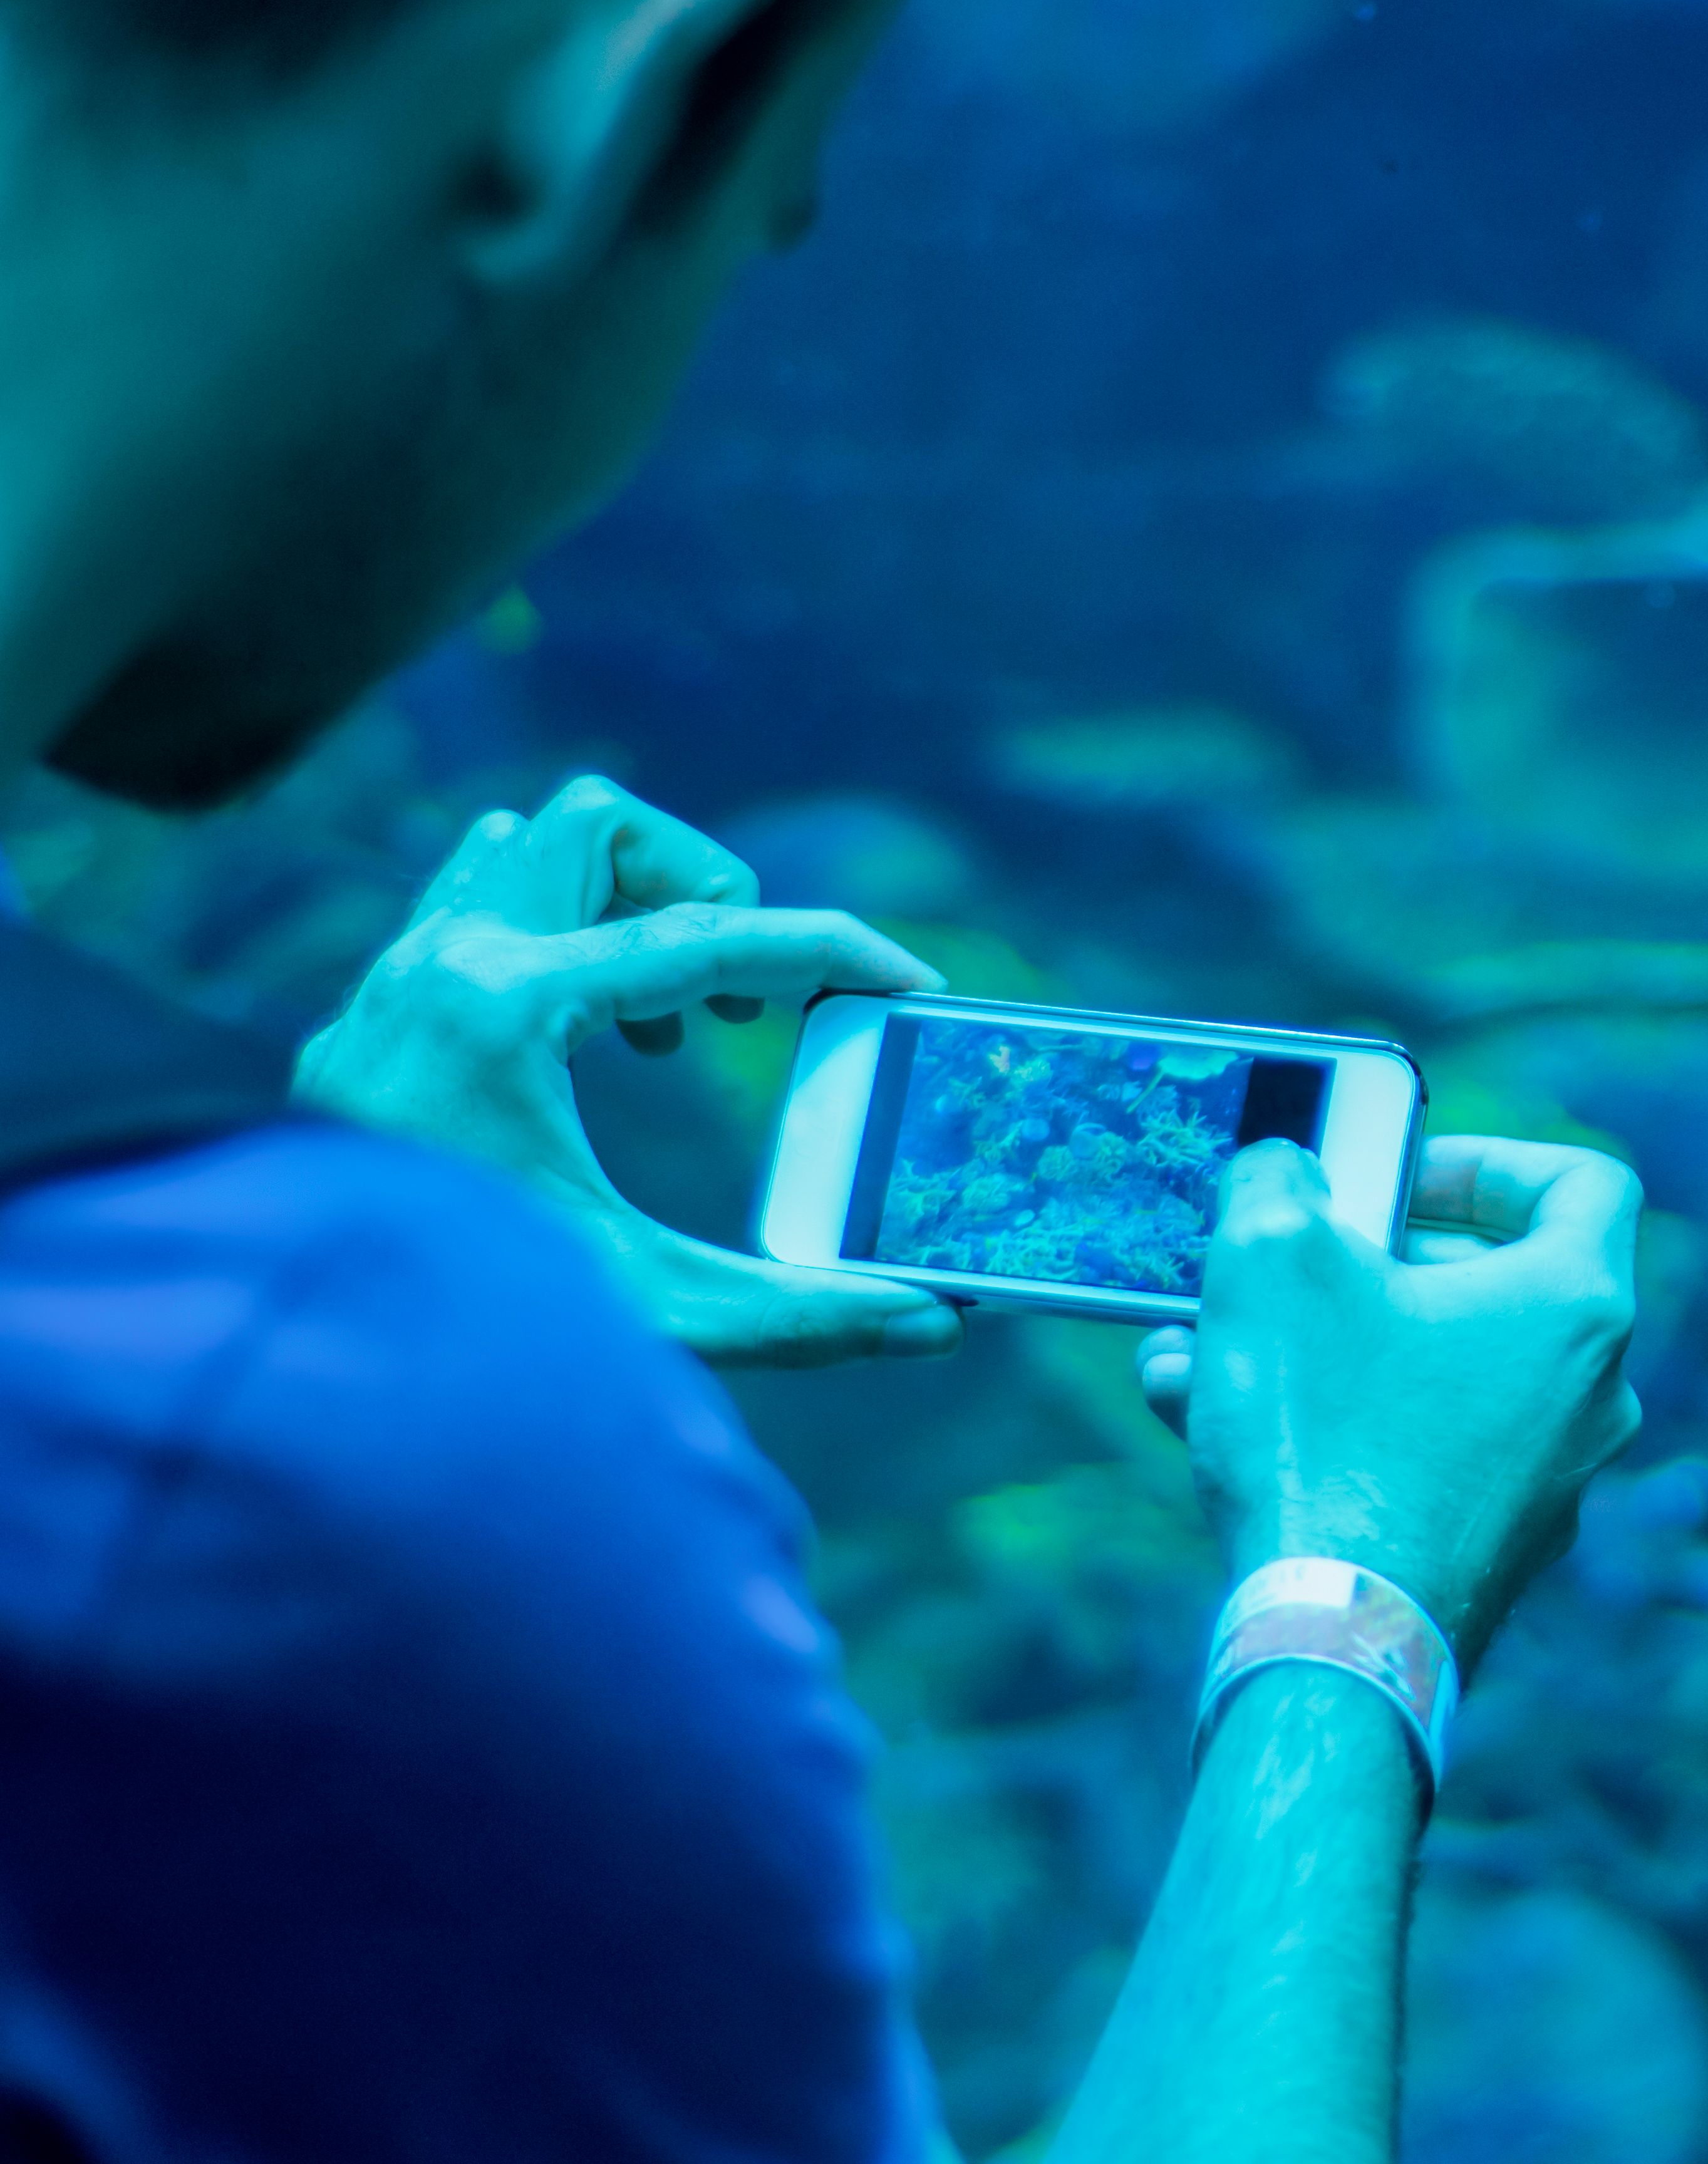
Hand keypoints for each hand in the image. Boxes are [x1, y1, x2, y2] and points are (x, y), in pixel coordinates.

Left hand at [295, 774, 962, 1366]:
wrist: (291, 1360)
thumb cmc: (459, 1331)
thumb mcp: (644, 1317)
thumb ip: (795, 1316)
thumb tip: (935, 1320)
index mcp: (509, 1011)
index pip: (709, 933)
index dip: (831, 950)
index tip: (909, 980)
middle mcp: (444, 967)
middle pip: (600, 827)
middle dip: (700, 889)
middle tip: (740, 1002)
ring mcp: (396, 983)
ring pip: (525, 847)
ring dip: (617, 906)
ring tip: (661, 1026)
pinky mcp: (374, 1017)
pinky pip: (474, 906)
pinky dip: (554, 942)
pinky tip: (587, 1049)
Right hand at [1134, 1136, 1643, 1667]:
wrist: (1336, 1642)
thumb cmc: (1325, 1439)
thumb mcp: (1274, 1261)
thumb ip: (1278, 1182)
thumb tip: (1282, 1170)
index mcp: (1578, 1306)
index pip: (1580, 1182)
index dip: (1487, 1160)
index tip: (1397, 1176)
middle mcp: (1588, 1395)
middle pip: (1485, 1282)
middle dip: (1361, 1262)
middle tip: (1280, 1259)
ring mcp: (1545, 1480)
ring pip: (1424, 1373)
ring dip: (1317, 1346)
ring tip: (1199, 1348)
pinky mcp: (1486, 1546)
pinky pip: (1409, 1452)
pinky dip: (1326, 1425)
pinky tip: (1208, 1422)